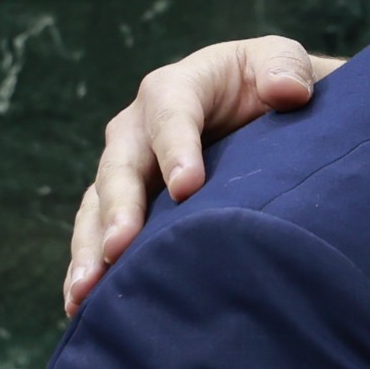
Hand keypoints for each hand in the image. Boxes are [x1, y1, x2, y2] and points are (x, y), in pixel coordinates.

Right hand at [61, 37, 343, 314]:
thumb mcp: (281, 61)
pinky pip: (96, 234)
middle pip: (121, 166)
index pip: (171, 114)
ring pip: (97, 206)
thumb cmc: (270, 82)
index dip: (176, 149)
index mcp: (176, 88)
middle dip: (119, 209)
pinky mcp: (124, 204)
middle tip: (120, 248)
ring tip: (86, 291)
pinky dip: (88, 267)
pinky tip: (81, 306)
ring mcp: (126, 168)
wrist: (259, 110)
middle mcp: (138, 127)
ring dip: (90, 248)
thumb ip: (284, 67)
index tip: (187, 189)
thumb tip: (288, 92)